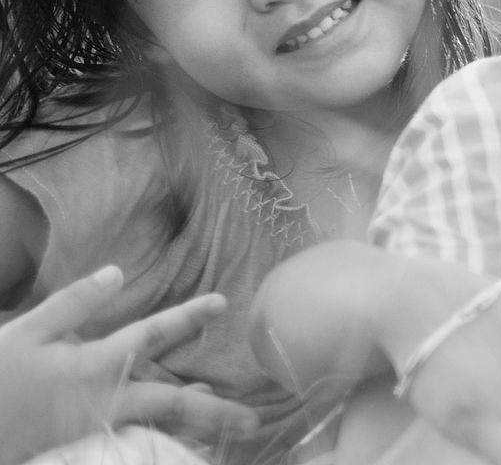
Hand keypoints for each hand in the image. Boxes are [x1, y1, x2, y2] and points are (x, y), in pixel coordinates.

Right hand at [0, 266, 258, 464]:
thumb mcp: (28, 331)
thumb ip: (74, 303)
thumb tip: (117, 272)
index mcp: (96, 366)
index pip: (154, 335)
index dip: (190, 317)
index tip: (223, 303)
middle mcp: (105, 402)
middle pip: (172, 405)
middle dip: (215, 413)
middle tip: (253, 422)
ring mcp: (95, 432)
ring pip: (156, 429)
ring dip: (191, 425)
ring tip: (225, 420)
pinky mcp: (82, 449)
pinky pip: (133, 443)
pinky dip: (159, 438)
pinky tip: (173, 433)